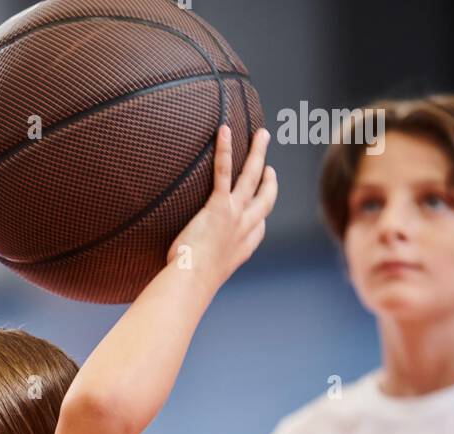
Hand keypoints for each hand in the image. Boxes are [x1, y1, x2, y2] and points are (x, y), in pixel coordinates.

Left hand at [166, 126, 277, 290]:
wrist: (192, 282)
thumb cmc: (191, 283)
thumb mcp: (204, 275)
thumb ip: (203, 265)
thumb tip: (183, 271)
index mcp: (245, 246)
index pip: (260, 225)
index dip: (262, 214)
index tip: (261, 203)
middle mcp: (246, 227)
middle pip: (266, 197)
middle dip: (270, 178)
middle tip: (269, 164)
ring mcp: (235, 214)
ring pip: (252, 176)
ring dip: (258, 152)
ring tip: (262, 134)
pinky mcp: (219, 206)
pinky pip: (224, 171)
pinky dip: (224, 149)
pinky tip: (224, 130)